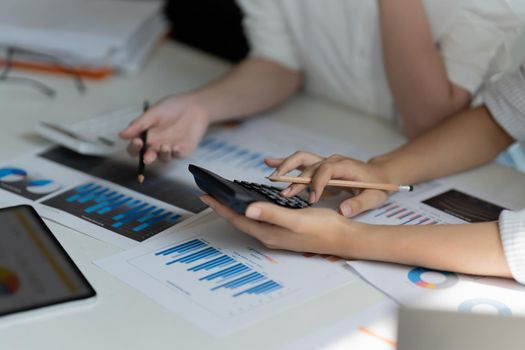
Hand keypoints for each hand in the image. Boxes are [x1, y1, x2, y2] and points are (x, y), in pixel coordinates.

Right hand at [119, 94, 210, 163]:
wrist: (194, 106)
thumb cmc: (172, 107)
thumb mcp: (153, 113)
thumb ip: (138, 124)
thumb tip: (121, 135)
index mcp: (146, 135)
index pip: (135, 147)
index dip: (134, 148)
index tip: (137, 142)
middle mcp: (156, 144)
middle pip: (147, 157)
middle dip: (147, 158)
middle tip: (148, 156)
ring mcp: (170, 148)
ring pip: (162, 159)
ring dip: (162, 155)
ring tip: (166, 146)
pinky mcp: (183, 150)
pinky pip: (177, 156)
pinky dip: (175, 153)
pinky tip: (175, 147)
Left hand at [201, 195, 362, 257]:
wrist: (342, 236)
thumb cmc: (322, 228)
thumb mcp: (296, 219)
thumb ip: (271, 214)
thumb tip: (246, 209)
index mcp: (268, 232)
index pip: (237, 219)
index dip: (220, 207)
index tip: (205, 195)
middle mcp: (269, 234)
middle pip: (239, 220)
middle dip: (223, 207)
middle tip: (210, 194)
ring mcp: (276, 233)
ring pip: (248, 219)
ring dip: (235, 208)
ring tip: (224, 197)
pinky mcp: (284, 229)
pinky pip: (260, 218)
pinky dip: (250, 209)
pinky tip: (251, 202)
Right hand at [267, 152, 390, 216]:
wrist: (381, 175)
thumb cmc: (378, 187)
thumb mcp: (374, 197)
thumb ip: (358, 204)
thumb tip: (343, 211)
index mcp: (346, 167)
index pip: (327, 170)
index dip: (317, 183)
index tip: (312, 199)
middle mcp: (332, 161)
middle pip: (309, 163)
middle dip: (295, 178)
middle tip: (285, 194)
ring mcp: (325, 161)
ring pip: (301, 159)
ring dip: (285, 166)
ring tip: (271, 177)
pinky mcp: (320, 166)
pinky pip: (300, 162)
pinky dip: (284, 161)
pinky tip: (269, 163)